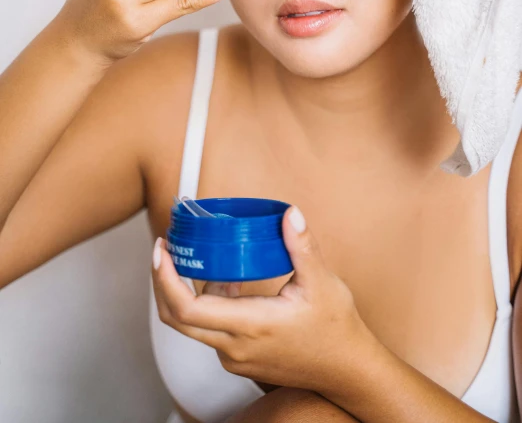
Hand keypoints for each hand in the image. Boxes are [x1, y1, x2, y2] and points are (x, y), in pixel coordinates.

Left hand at [151, 205, 370, 393]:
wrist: (347, 371)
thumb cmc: (335, 329)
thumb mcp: (321, 282)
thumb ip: (302, 246)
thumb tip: (290, 213)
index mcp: (250, 326)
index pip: (187, 309)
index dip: (166, 280)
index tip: (162, 250)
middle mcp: (234, 347)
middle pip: (177, 318)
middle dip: (164, 281)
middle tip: (165, 248)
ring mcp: (235, 357)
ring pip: (194, 326)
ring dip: (188, 291)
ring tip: (201, 257)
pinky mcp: (240, 359)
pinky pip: (211, 331)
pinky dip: (208, 305)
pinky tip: (227, 281)